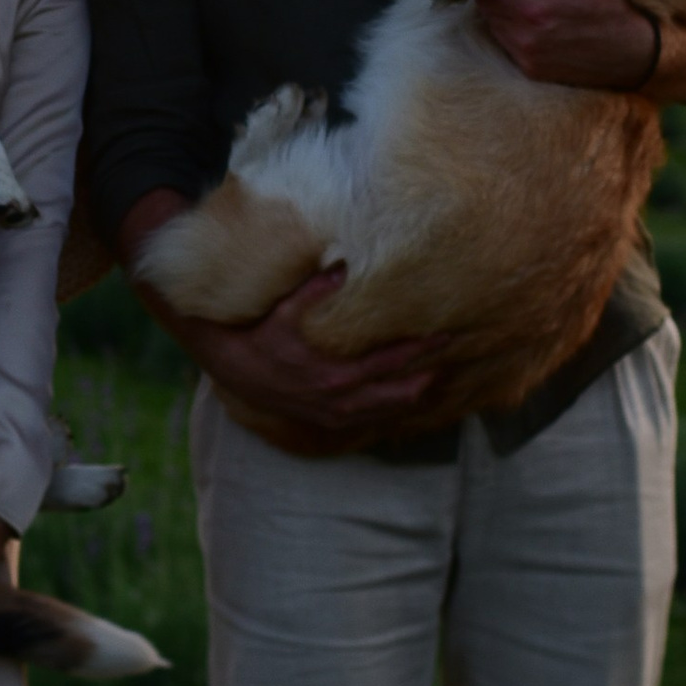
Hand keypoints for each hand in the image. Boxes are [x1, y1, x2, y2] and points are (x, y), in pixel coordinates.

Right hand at [184, 267, 446, 455]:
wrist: (235, 372)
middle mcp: (341, 400)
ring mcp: (336, 414)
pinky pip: (369, 419)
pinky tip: (401, 400)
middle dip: (427, 376)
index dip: (419, 350)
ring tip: (434, 380)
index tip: (443, 335)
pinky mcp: (328, 420)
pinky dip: (390, 410)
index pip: (390, 362)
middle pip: (399, 394)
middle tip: (450, 358)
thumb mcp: (284, 312)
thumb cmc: (261, 337)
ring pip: (387, 411)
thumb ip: (313, 290)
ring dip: (412, 396)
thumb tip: (341, 265)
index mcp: (337, 374)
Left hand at [478, 0, 685, 105]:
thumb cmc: (609, 8)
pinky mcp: (532, 71)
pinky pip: (507, 47)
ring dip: (498, 14)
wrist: (630, 54)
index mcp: (534, 11)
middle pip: (487, 12)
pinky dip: (510, 33)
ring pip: (494, 30)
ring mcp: (527, 58)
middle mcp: (525, 38)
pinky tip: (526, 21)